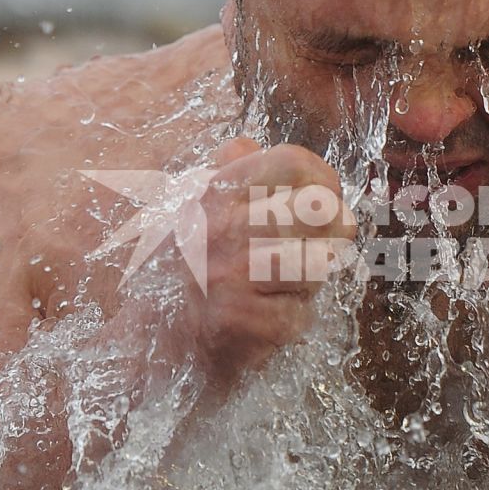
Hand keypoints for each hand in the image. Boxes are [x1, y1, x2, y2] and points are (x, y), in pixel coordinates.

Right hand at [190, 138, 354, 385]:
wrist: (154, 345)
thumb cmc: (185, 275)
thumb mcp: (194, 215)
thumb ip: (225, 177)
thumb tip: (246, 144)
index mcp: (214, 193)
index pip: (290, 161)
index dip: (321, 178)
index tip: (324, 198)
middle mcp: (223, 227)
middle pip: (318, 208)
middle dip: (333, 230)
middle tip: (319, 247)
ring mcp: (233, 276)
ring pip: (319, 262)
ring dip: (314, 279)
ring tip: (288, 285)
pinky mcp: (244, 322)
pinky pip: (302, 313)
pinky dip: (295, 319)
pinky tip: (269, 317)